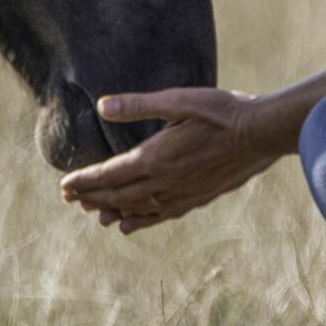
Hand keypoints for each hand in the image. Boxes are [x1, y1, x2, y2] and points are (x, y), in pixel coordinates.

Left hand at [58, 87, 281, 234]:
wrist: (262, 134)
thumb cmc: (222, 111)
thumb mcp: (179, 100)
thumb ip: (138, 106)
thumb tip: (102, 106)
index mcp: (155, 158)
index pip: (108, 175)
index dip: (84, 181)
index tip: (64, 186)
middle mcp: (163, 183)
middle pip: (118, 195)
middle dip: (91, 197)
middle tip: (70, 198)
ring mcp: (180, 195)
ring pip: (137, 209)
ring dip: (112, 210)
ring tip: (93, 212)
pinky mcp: (196, 199)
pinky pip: (160, 216)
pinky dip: (140, 221)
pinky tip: (129, 225)